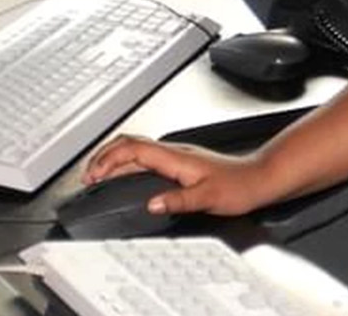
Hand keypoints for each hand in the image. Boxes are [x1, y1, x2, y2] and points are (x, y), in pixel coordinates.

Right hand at [83, 135, 280, 216]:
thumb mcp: (208, 198)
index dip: (108, 160)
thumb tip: (150, 205)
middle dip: (103, 155)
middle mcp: (174, 152)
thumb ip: (177, 200)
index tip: (93, 176)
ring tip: (99, 173)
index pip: (133, 150)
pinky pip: (146, 156)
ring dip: (114, 158)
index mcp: (175, 157)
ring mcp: (176, 155)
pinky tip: (127, 175)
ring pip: (136, 148)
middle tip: (88, 175)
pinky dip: (127, 163)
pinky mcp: (180, 161)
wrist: (259, 178)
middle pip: (129, 143)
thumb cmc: (239, 185)